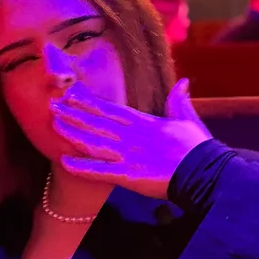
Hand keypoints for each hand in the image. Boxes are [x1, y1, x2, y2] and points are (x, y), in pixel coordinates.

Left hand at [51, 79, 210, 198]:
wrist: (206, 172)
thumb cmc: (199, 148)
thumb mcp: (189, 120)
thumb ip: (179, 102)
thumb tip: (183, 82)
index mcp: (145, 123)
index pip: (112, 110)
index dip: (90, 102)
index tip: (73, 94)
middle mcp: (132, 136)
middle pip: (98, 123)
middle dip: (74, 114)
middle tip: (52, 105)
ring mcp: (129, 156)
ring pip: (95, 142)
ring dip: (73, 133)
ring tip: (54, 125)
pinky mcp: (129, 176)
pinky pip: (101, 171)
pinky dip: (83, 167)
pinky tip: (65, 162)